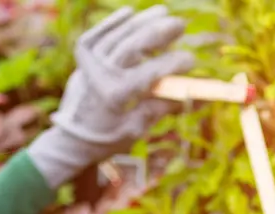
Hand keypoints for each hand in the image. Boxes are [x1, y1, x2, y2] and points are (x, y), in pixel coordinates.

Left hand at [25, 5, 194, 188]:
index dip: (173, 63)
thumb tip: (202, 99)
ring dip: (141, 22)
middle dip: (158, 32)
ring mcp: (88, 65)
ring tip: (162, 13)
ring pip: (116, 36)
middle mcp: (100, 76)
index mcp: (116, 95)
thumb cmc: (109, 137)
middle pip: (132, 47)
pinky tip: (129, 12)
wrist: (72, 139)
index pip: (150, 72)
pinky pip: (97, 36)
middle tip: (180, 24)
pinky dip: (112, 23)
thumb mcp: (138, 128)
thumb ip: (166, 107)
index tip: (192, 60)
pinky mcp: (82, 59)